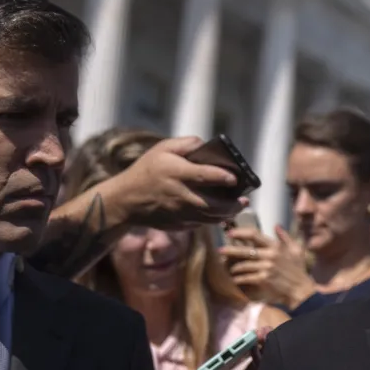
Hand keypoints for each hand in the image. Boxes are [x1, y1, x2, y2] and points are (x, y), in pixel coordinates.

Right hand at [107, 136, 245, 229]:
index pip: (204, 175)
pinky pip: (199, 224)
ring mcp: (178, 213)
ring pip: (209, 218)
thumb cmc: (146, 170)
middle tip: (244, 200)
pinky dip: (212, 219)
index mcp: (176, 173)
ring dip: (226, 214)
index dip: (222, 177)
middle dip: (232, 205)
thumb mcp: (162, 149)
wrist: (125, 200)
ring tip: (238, 207)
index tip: (235, 178)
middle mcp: (179, 195)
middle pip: (212, 204)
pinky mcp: (177, 225)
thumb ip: (186, 144)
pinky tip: (220, 213)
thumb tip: (206, 144)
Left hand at [220, 226, 315, 309]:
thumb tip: (276, 226)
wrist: (300, 290)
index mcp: (276, 247)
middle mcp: (270, 255)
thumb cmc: (298, 270)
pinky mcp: (263, 279)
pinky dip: (238, 279)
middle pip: (244, 250)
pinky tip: (235, 279)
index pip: (254, 234)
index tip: (230, 233)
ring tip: (229, 269)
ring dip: (234, 268)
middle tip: (220, 251)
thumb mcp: (296, 250)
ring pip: (243, 265)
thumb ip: (286, 237)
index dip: (240, 232)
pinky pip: (245, 277)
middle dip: (230, 250)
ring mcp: (266, 267)